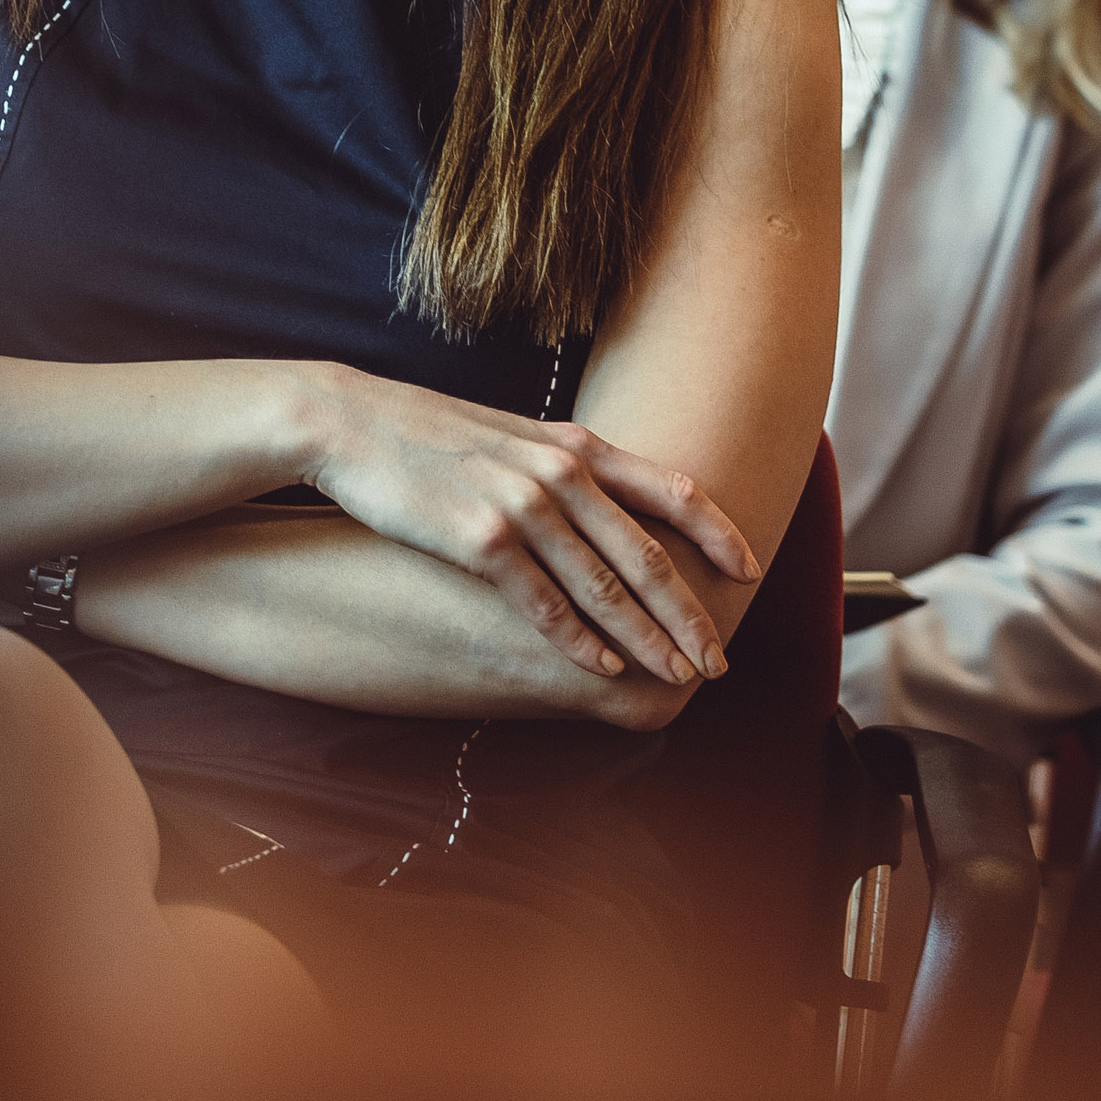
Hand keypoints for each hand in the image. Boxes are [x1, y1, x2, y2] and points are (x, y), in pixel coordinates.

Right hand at [300, 374, 757, 689]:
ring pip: (605, 586)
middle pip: (648, 554)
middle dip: (690, 615)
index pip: (673, 488)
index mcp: (574, 444)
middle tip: (718, 662)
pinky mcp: (479, 538)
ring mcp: (522, 503)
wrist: (350, 424)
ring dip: (647, 638)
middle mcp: (560, 471)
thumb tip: (607, 501)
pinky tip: (602, 667)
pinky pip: (544, 602)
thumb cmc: (429, 434)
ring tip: (676, 676)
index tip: (749, 571)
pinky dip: (579, 639)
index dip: (719, 532)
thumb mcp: (511, 435)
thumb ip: (564, 464)